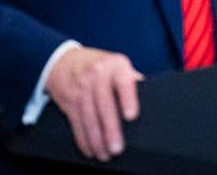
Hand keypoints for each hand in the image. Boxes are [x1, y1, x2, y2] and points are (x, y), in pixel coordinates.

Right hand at [45, 47, 143, 161]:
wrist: (65, 60)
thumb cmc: (101, 66)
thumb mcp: (118, 66)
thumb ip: (132, 81)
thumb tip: (151, 101)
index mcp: (116, 65)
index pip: (123, 81)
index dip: (127, 98)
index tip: (132, 116)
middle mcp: (97, 74)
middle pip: (104, 105)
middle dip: (110, 129)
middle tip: (117, 148)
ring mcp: (81, 86)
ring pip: (89, 117)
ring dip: (97, 140)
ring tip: (105, 155)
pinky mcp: (69, 99)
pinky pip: (77, 122)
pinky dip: (83, 140)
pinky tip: (90, 151)